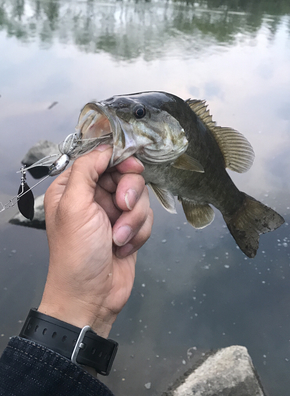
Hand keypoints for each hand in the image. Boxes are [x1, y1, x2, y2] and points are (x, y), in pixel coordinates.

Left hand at [38, 145, 152, 336]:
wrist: (91, 297)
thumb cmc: (76, 253)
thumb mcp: (74, 206)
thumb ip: (87, 170)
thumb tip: (106, 148)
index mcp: (74, 187)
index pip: (102, 159)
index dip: (120, 160)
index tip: (132, 168)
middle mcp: (94, 196)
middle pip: (126, 176)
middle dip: (129, 194)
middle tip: (122, 208)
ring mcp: (113, 213)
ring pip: (140, 197)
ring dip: (133, 219)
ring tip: (118, 238)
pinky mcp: (129, 229)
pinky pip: (146, 217)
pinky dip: (138, 232)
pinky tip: (124, 247)